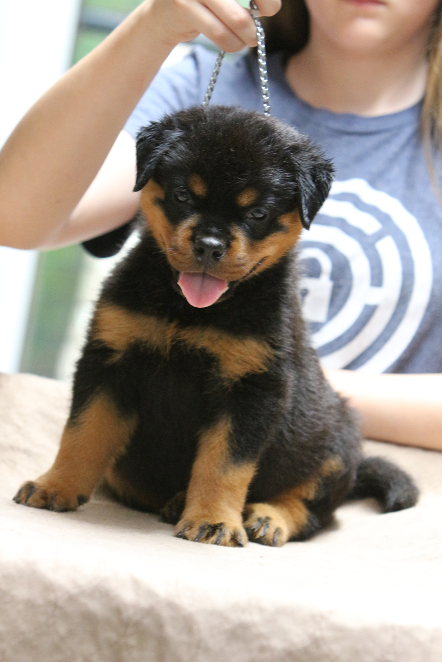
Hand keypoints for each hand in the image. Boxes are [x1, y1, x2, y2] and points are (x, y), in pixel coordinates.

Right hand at [146, 0, 280, 52]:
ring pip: (237, 18)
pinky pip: (220, 32)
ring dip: (248, 36)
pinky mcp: (184, 6)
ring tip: (248, 40)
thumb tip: (270, 6)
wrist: (163, 15)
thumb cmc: (204, 3)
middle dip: (260, 16)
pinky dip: (233, 44)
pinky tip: (235, 45)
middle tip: (257, 30)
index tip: (269, 9)